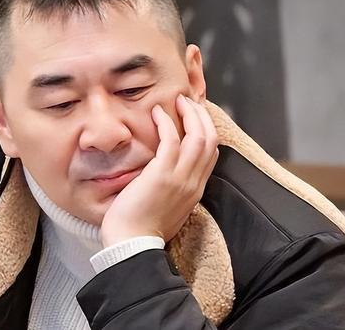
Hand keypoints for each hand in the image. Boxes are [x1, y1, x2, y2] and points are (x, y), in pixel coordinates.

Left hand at [100, 94, 218, 246]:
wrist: (132, 244)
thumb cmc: (141, 227)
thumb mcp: (166, 206)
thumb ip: (171, 188)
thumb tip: (163, 172)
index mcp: (195, 190)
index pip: (212, 154)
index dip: (206, 130)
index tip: (194, 117)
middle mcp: (194, 182)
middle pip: (210, 140)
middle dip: (201, 116)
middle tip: (188, 102)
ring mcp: (181, 178)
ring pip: (198, 136)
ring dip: (189, 114)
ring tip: (177, 100)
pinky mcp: (162, 174)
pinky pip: (172, 140)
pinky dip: (166, 122)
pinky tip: (156, 112)